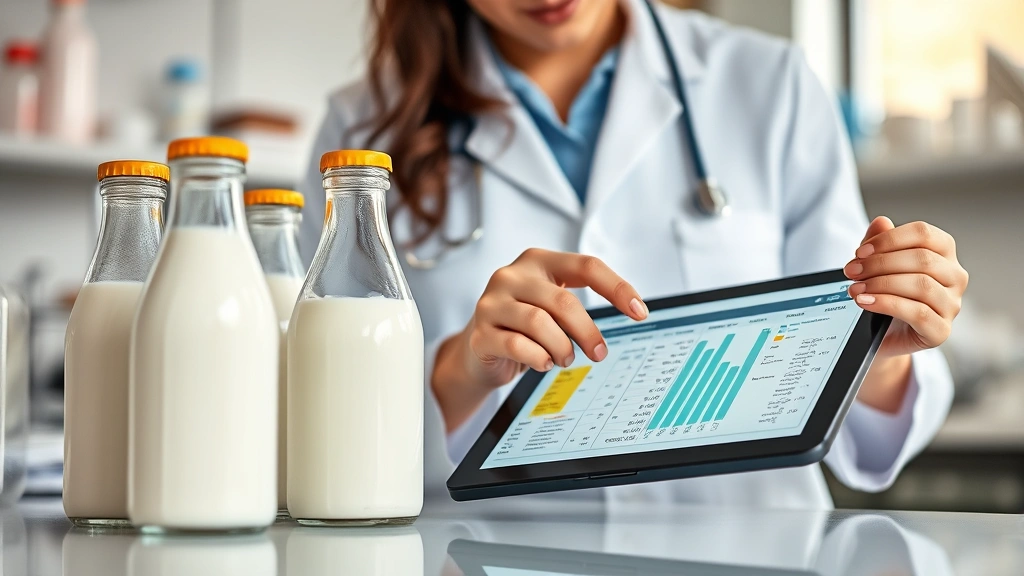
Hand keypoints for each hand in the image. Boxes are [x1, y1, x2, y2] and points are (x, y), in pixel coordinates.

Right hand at [432, 249, 647, 430]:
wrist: (477, 350)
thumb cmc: (523, 326)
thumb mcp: (551, 306)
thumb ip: (576, 304)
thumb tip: (628, 313)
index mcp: (537, 261)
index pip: (586, 265)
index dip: (617, 288)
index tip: (640, 313)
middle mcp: (511, 275)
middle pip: (564, 300)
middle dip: (588, 332)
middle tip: (599, 353)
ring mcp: (491, 303)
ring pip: (540, 323)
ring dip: (562, 347)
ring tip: (565, 358)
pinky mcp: (479, 333)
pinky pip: (517, 345)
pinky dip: (538, 358)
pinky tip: (543, 363)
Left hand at [844, 217, 967, 359]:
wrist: (882, 336)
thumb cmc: (884, 294)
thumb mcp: (876, 266)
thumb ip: (878, 244)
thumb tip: (881, 222)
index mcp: (943, 253)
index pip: (924, 233)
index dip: (889, 239)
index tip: (860, 251)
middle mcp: (955, 277)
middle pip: (922, 259)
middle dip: (880, 263)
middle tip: (851, 271)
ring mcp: (951, 305)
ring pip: (922, 285)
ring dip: (881, 284)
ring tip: (855, 288)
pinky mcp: (941, 330)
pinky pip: (917, 313)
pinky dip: (886, 304)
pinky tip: (865, 302)